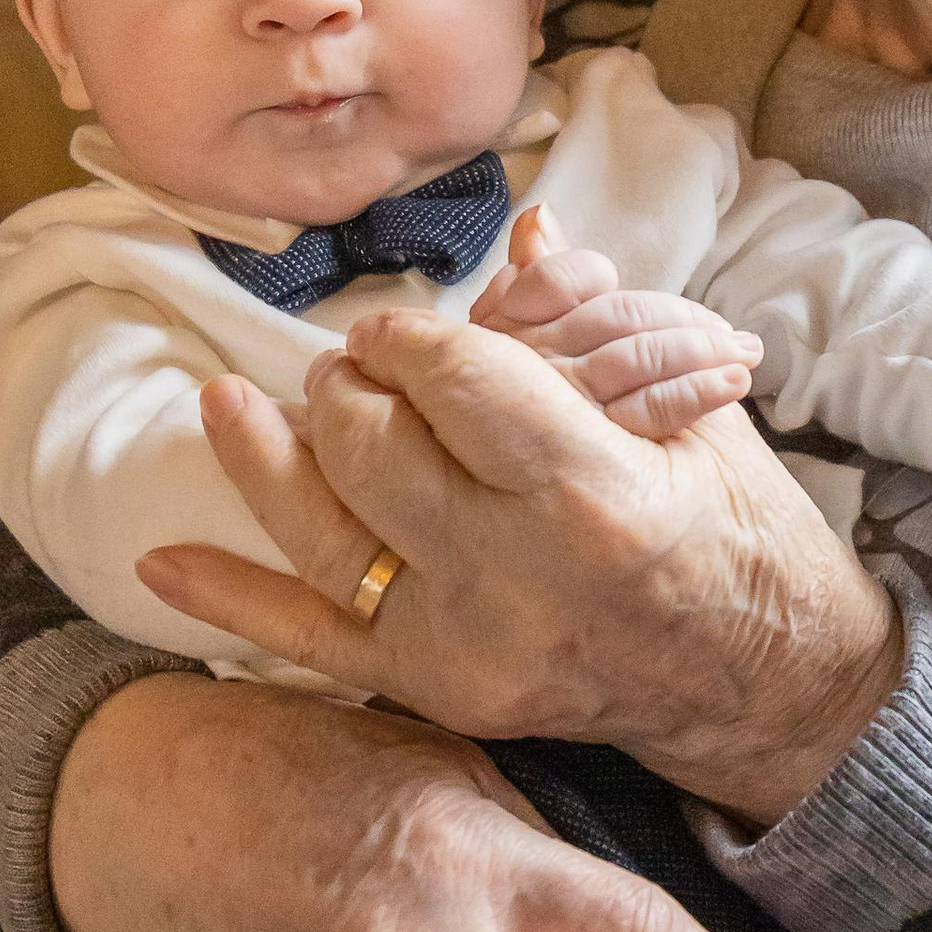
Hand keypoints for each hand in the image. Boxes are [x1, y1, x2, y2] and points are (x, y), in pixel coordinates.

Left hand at [135, 313, 903, 823]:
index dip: (413, 338)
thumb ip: (591, 332)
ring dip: (266, 459)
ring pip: (323, 535)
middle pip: (374, 449)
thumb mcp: (687, 413)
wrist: (766, 685)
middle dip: (350, 389)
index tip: (400, 327)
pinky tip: (165, 559)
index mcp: (594, 492)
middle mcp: (518, 576)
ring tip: (232, 405)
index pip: (457, 380)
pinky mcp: (440, 693)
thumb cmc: (738, 531)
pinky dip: (232, 601)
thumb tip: (526, 238)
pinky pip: (313, 644)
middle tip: (354, 368)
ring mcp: (468, 644)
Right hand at [472, 203, 760, 440]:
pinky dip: (693, 394)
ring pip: (636, 359)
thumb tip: (540, 216)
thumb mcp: (529, 331)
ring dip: (701, 351)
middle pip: (615, 317)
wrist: (508, 488)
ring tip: (746, 354)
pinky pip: (645, 411)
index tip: (622, 281)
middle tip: (735, 334)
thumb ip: (546, 277)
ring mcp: (565, 402)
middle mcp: (537, 360)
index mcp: (516, 323)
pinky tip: (731, 384)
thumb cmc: (529, 399)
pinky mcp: (594, 443)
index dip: (590, 276)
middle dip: (681, 318)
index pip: (557, 279)